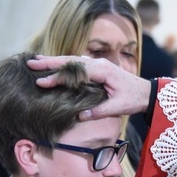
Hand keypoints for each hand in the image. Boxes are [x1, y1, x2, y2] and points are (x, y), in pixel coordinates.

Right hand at [27, 56, 151, 119]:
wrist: (146, 92)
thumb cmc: (133, 99)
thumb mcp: (118, 107)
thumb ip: (98, 110)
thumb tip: (79, 116)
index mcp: (102, 71)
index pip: (74, 73)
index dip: (57, 77)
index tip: (41, 82)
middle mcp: (98, 63)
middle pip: (69, 61)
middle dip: (49, 62)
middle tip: (30, 62)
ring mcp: (98, 64)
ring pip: (72, 60)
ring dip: (54, 61)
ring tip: (36, 61)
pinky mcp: (98, 67)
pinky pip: (78, 63)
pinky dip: (64, 63)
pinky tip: (55, 64)